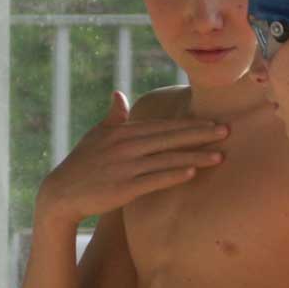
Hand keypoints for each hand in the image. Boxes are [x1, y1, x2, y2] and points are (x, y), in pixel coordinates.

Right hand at [35, 91, 227, 227]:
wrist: (61, 192)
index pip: (164, 125)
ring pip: (168, 158)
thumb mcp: (96, 135)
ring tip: (220, 156)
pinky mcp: (124, 187)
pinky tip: (192, 173)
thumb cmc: (82, 162)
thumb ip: (113, 116)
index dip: (190, 124)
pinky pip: (154, 180)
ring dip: (195, 156)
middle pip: (171, 137)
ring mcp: (126, 166)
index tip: (213, 121)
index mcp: (124, 131)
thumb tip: (117, 95)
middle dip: (201, 134)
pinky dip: (173, 175)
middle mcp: (127, 145)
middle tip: (227, 131)